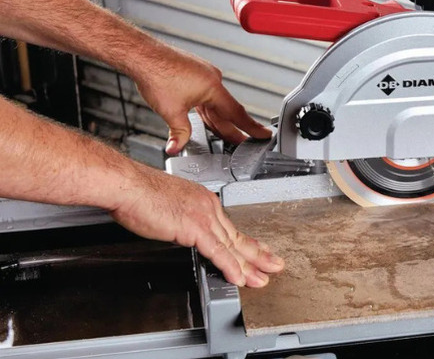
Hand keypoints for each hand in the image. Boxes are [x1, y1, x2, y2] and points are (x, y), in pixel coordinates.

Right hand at [111, 164, 283, 286]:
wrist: (128, 185)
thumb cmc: (139, 193)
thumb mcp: (169, 204)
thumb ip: (181, 218)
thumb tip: (181, 230)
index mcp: (203, 199)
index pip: (229, 226)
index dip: (244, 242)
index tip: (256, 249)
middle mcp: (208, 206)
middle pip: (237, 236)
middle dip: (257, 254)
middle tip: (274, 265)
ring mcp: (204, 217)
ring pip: (232, 246)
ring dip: (249, 265)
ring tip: (262, 278)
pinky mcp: (195, 229)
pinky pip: (218, 253)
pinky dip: (231, 267)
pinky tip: (239, 278)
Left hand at [134, 47, 271, 154]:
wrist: (141, 55)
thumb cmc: (155, 74)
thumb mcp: (170, 112)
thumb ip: (179, 133)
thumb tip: (177, 147)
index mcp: (213, 87)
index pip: (237, 113)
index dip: (252, 127)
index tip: (265, 134)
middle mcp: (212, 78)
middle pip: (226, 110)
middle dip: (232, 129)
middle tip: (243, 143)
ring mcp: (203, 74)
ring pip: (215, 103)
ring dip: (218, 119)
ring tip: (223, 134)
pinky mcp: (194, 72)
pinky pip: (206, 96)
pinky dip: (207, 109)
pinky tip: (204, 117)